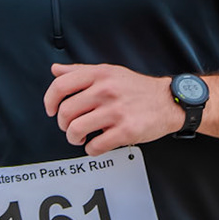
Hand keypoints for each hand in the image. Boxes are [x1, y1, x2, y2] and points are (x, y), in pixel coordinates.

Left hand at [45, 62, 181, 155]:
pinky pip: (95, 145)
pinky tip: (97, 144)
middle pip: (66, 111)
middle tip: (70, 127)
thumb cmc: (137, 88)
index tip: (51, 110)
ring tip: (81, 137)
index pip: (61, 85)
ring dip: (74, 138)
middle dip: (63, 124)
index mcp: (100, 74)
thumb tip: (55, 70)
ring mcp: (116, 111)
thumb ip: (81, 71)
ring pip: (76, 130)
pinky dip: (91, 149)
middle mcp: (106, 90)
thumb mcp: (110, 71)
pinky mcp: (126, 130)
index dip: (49, 101)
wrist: (169, 101)